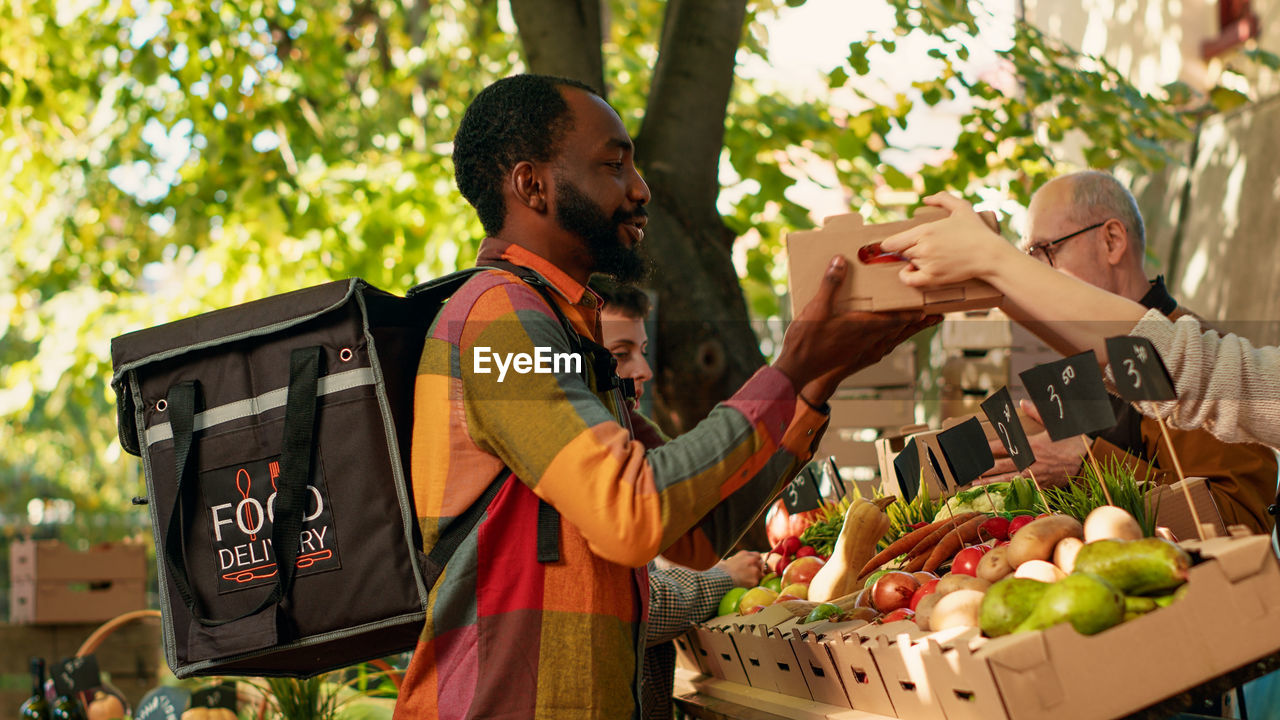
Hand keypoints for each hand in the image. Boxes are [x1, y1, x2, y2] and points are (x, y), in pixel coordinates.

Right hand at [716, 550, 764, 587]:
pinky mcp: (755, 580)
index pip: (757, 556)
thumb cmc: (722, 570)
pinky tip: (744, 584)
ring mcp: (754, 570)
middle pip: (760, 565)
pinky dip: (752, 585)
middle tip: (748, 575)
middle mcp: (752, 560)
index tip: (752, 566)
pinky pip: (757, 583)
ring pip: (760, 574)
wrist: (720, 579)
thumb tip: (746, 564)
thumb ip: (742, 559)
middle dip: (756, 570)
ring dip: (755, 578)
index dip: (756, 562)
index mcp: (745, 553)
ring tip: (745, 580)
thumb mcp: (732, 559)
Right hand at [775, 255, 935, 401]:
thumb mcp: (817, 308)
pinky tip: (883, 336)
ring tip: (914, 323)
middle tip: (930, 315)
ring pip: (890, 339)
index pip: (896, 318)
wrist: (797, 370)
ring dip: (903, 330)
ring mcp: (861, 350)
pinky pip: (879, 346)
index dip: (912, 313)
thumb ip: (831, 284)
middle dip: (914, 321)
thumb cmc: (807, 341)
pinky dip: (888, 338)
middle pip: (898, 330)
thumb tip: (840, 261)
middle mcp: (867, 339)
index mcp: (862, 326)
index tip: (927, 306)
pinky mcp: (853, 357)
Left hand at [879, 192, 1021, 288]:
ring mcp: (927, 263)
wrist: (989, 255)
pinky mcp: (933, 277)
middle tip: (922, 248)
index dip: (889, 244)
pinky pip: (909, 279)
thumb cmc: (976, 231)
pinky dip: (906, 276)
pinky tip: (911, 271)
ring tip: (930, 256)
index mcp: (924, 231)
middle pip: (901, 252)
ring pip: (909, 263)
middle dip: (908, 250)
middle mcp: (922, 248)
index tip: (888, 245)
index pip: (892, 242)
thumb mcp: (962, 207)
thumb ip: (942, 199)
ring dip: (913, 261)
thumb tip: (925, 199)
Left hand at [977, 400, 1082, 488]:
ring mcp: (1035, 475)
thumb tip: (1023, 402)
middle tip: (966, 467)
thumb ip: (1037, 413)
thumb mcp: (1056, 424)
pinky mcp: (1040, 485)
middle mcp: (1030, 461)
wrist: (1090, 463)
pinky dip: (1007, 490)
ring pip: (1007, 478)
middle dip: (982, 466)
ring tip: (973, 482)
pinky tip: (995, 492)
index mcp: (1031, 445)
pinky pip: (1020, 488)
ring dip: (989, 481)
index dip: (987, 447)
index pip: (1003, 446)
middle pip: (1000, 464)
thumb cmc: (1073, 442)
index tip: (974, 448)